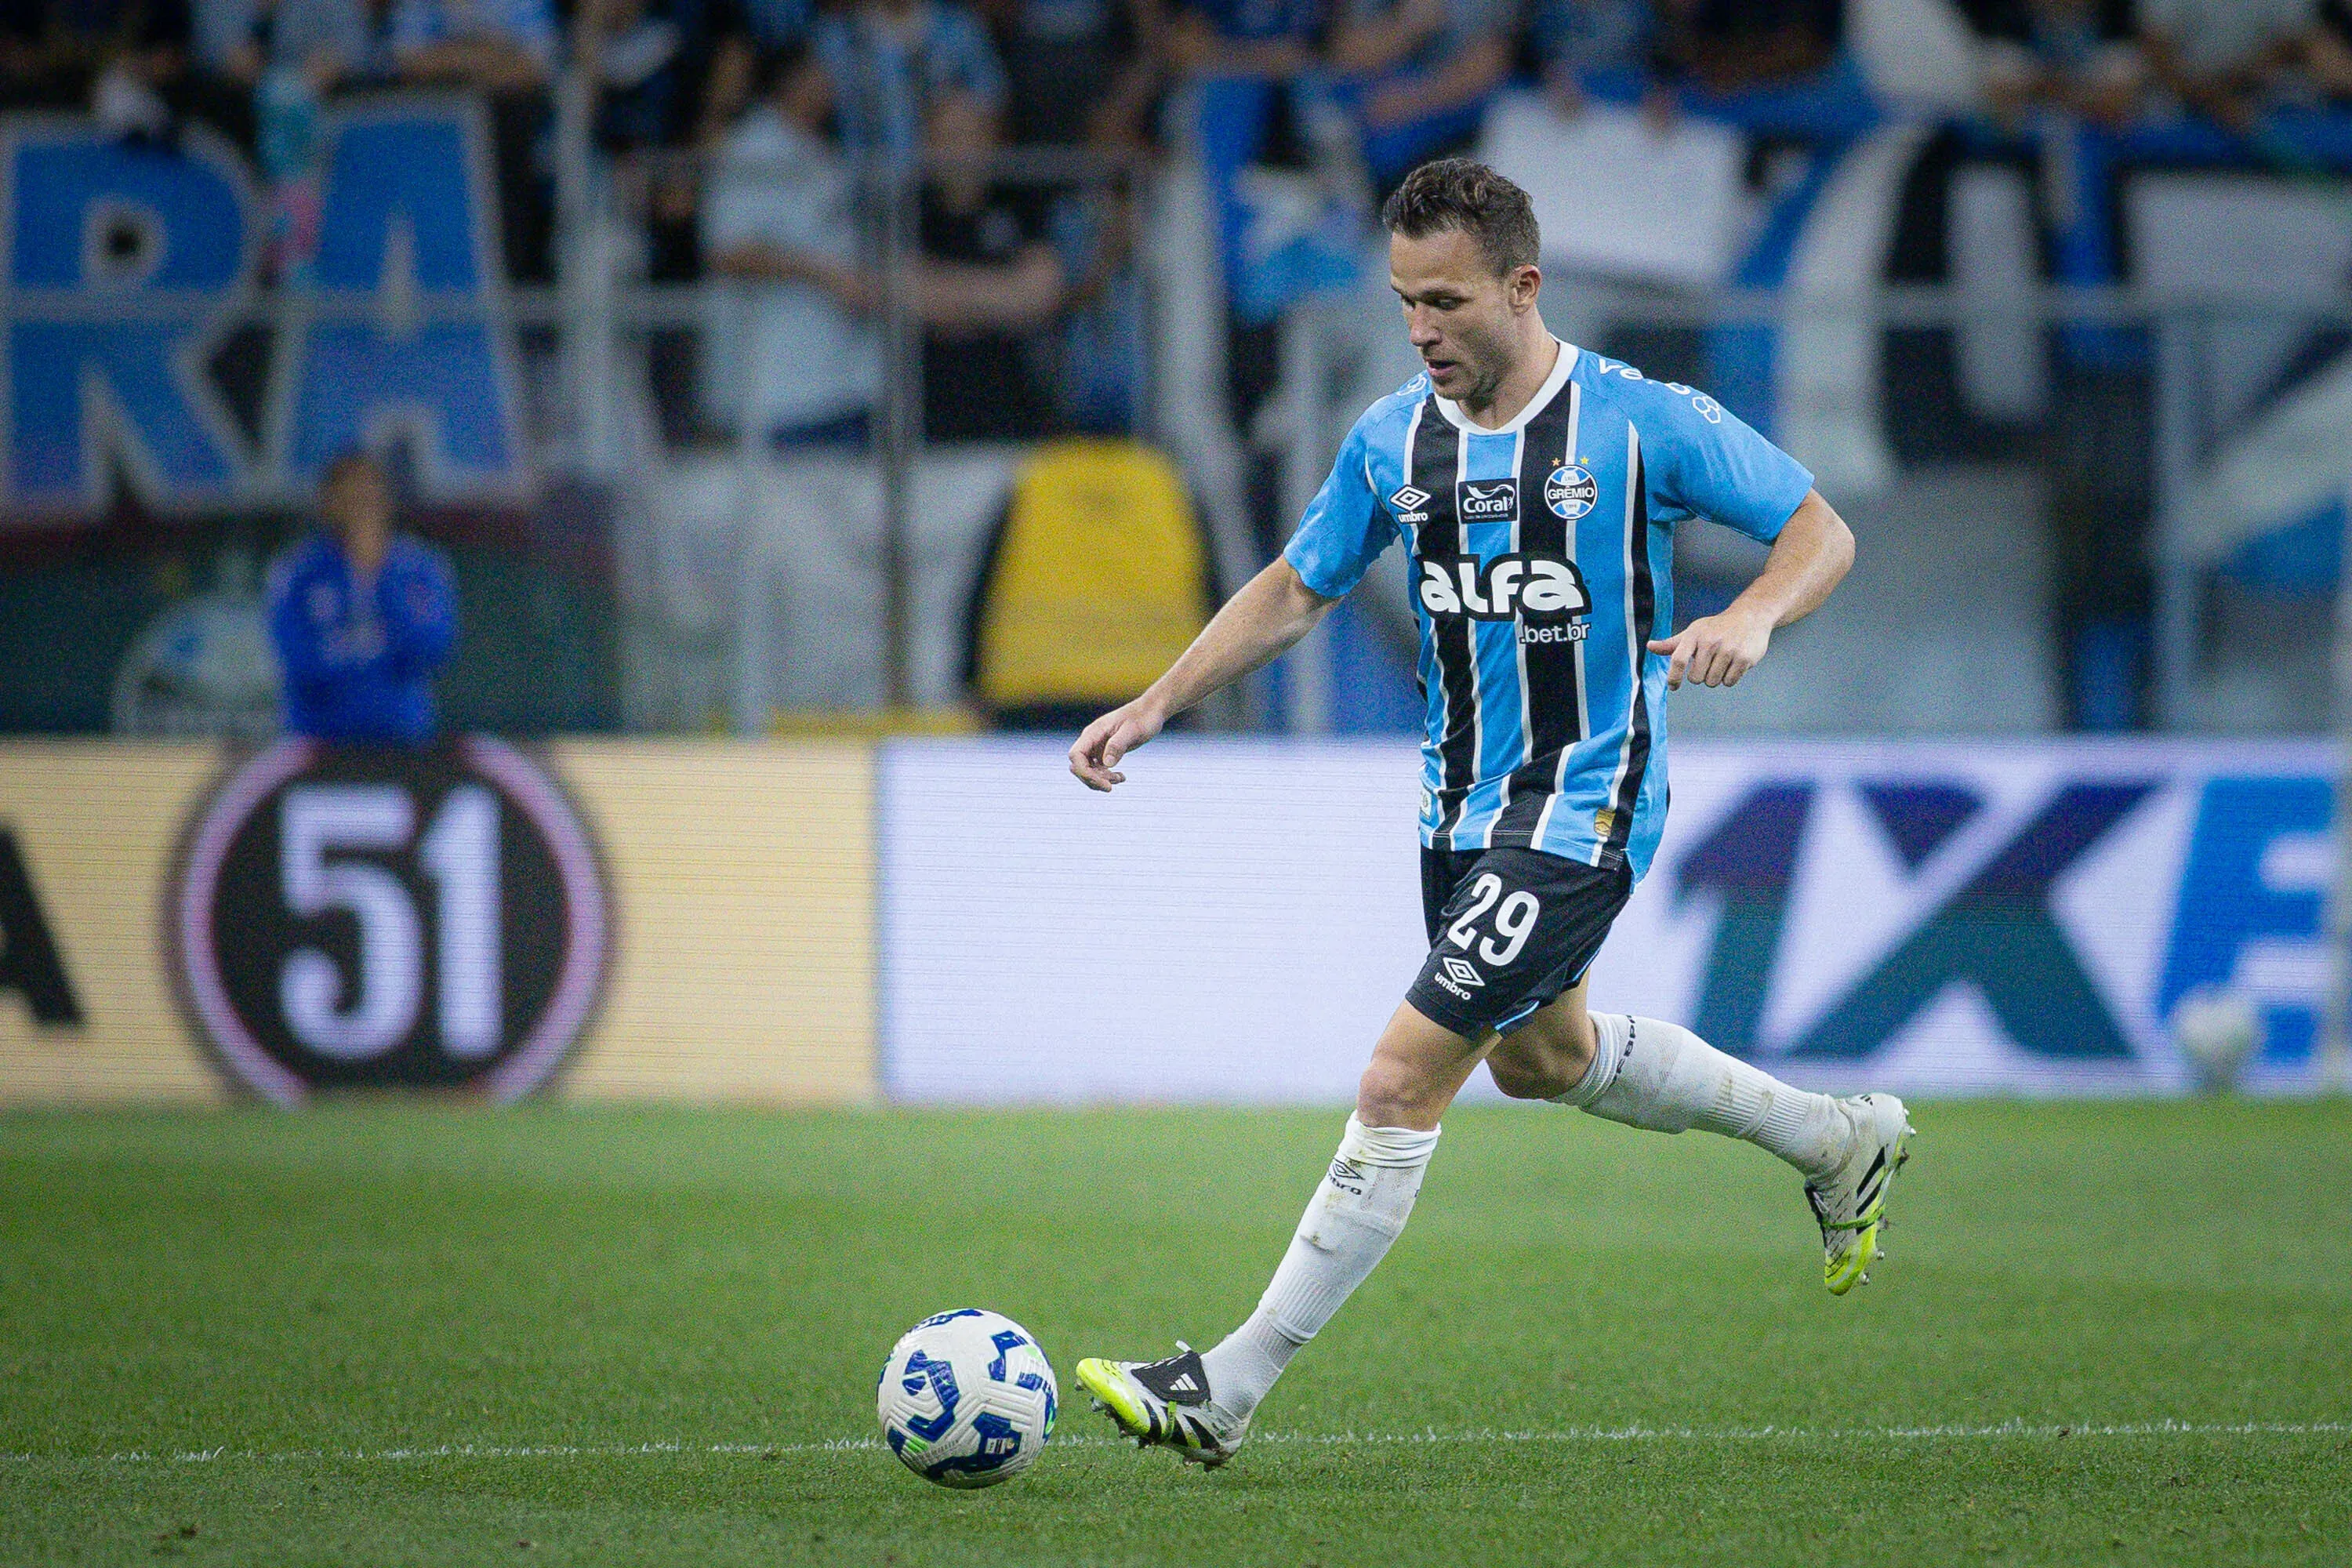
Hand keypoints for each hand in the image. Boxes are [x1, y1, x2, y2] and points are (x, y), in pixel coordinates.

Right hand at [1069, 698, 1165, 790]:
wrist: (1150, 711)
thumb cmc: (1143, 718)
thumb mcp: (1132, 731)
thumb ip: (1118, 745)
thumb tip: (1107, 764)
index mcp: (1093, 732)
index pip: (1076, 755)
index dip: (1084, 772)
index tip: (1103, 783)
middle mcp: (1091, 740)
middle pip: (1078, 766)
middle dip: (1092, 779)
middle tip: (1110, 787)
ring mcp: (1097, 746)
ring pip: (1088, 770)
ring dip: (1100, 779)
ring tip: (1120, 778)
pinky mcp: (1105, 752)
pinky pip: (1099, 769)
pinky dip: (1107, 776)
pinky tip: (1122, 777)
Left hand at [1647, 606, 1770, 690]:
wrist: (1750, 616)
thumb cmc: (1717, 627)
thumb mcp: (1693, 631)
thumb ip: (1672, 644)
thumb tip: (1650, 646)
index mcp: (1694, 635)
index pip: (1678, 660)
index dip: (1673, 677)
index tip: (1673, 686)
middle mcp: (1710, 642)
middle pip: (1696, 678)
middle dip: (1701, 675)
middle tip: (1708, 663)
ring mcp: (1728, 650)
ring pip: (1713, 682)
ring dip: (1715, 677)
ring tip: (1722, 661)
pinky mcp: (1744, 658)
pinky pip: (1729, 682)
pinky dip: (1729, 678)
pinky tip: (1733, 663)